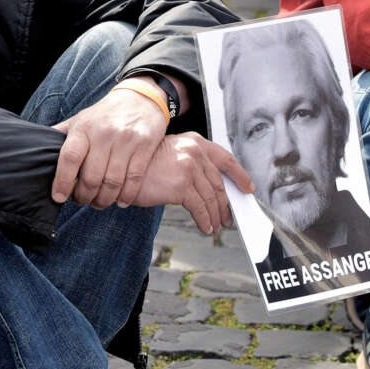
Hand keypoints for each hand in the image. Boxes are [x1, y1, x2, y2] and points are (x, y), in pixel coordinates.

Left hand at [51, 85, 168, 208]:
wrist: (141, 98)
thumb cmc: (104, 115)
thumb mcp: (80, 119)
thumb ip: (61, 135)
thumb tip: (37, 148)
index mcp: (84, 128)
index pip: (70, 158)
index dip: (63, 181)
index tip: (58, 197)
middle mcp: (104, 133)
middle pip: (91, 176)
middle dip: (84, 196)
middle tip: (81, 200)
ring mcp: (126, 140)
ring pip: (112, 182)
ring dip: (104, 200)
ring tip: (98, 203)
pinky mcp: (145, 146)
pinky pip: (134, 179)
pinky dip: (126, 196)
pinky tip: (120, 201)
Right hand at [131, 133, 253, 234]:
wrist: (122, 170)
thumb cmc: (142, 166)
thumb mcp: (170, 154)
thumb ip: (192, 163)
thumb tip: (211, 187)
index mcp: (194, 141)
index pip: (225, 158)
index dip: (239, 174)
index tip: (247, 187)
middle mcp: (194, 151)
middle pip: (218, 183)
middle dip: (225, 204)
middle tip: (228, 217)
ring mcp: (189, 167)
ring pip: (211, 197)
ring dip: (216, 215)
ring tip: (216, 226)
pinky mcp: (182, 185)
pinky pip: (200, 208)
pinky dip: (205, 220)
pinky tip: (205, 227)